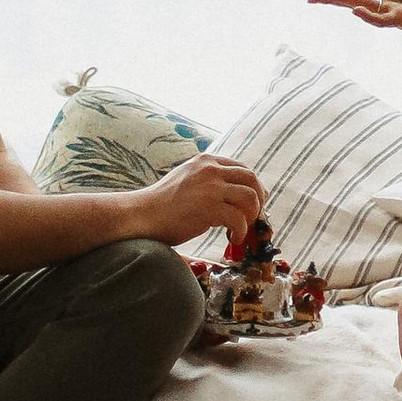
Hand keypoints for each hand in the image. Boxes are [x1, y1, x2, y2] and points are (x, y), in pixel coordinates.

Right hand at [132, 153, 264, 246]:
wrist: (142, 215)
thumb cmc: (162, 204)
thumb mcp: (187, 179)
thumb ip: (208, 180)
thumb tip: (233, 194)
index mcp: (206, 161)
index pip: (242, 168)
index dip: (253, 186)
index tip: (255, 201)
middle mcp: (210, 169)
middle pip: (252, 179)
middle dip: (259, 199)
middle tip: (254, 217)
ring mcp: (211, 187)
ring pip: (251, 197)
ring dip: (251, 216)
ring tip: (241, 230)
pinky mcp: (209, 208)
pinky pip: (239, 219)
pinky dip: (241, 231)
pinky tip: (233, 239)